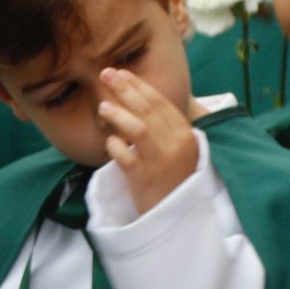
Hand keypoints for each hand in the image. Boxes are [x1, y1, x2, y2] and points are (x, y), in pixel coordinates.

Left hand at [98, 68, 198, 215]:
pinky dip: (116, 146)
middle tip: (105, 75)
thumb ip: (164, 126)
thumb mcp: (178, 149)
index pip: (161, 103)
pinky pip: (126, 157)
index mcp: (186, 134)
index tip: (121, 72)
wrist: (178, 216)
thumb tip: (139, 98)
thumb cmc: (174, 178)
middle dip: (126, 90)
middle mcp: (176, 145)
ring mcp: (161, 162)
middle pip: (149, 110)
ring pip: (139, 130)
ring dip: (119, 115)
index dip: (139, 86)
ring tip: (103, 106)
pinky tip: (109, 141)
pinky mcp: (145, 179)